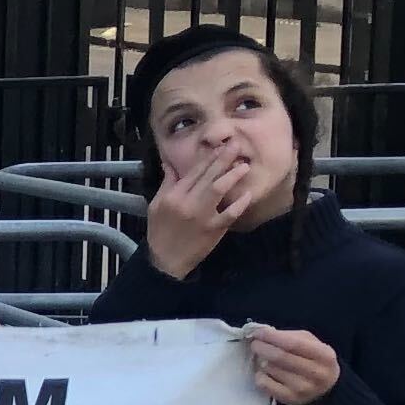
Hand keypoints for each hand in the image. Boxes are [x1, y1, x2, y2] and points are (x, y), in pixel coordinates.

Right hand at [145, 148, 266, 279]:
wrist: (166, 259)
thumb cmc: (160, 231)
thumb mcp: (156, 205)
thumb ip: (166, 184)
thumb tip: (170, 165)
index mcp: (173, 196)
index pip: (192, 172)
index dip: (208, 158)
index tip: (220, 147)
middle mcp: (187, 202)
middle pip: (207, 176)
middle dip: (222, 159)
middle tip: (236, 145)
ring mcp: (202, 216)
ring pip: (218, 190)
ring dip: (232, 176)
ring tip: (244, 165)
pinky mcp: (214, 229)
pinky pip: (230, 214)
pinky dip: (239, 204)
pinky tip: (248, 194)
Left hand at [245, 324, 338, 404]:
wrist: (325, 387)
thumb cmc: (313, 359)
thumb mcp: (310, 343)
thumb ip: (290, 336)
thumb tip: (264, 333)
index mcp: (325, 355)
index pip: (294, 344)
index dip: (272, 337)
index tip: (258, 332)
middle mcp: (317, 373)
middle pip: (281, 357)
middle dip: (263, 348)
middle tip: (254, 344)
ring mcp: (304, 389)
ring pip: (271, 369)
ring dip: (262, 361)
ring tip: (263, 358)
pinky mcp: (291, 399)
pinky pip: (265, 384)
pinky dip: (260, 375)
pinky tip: (265, 372)